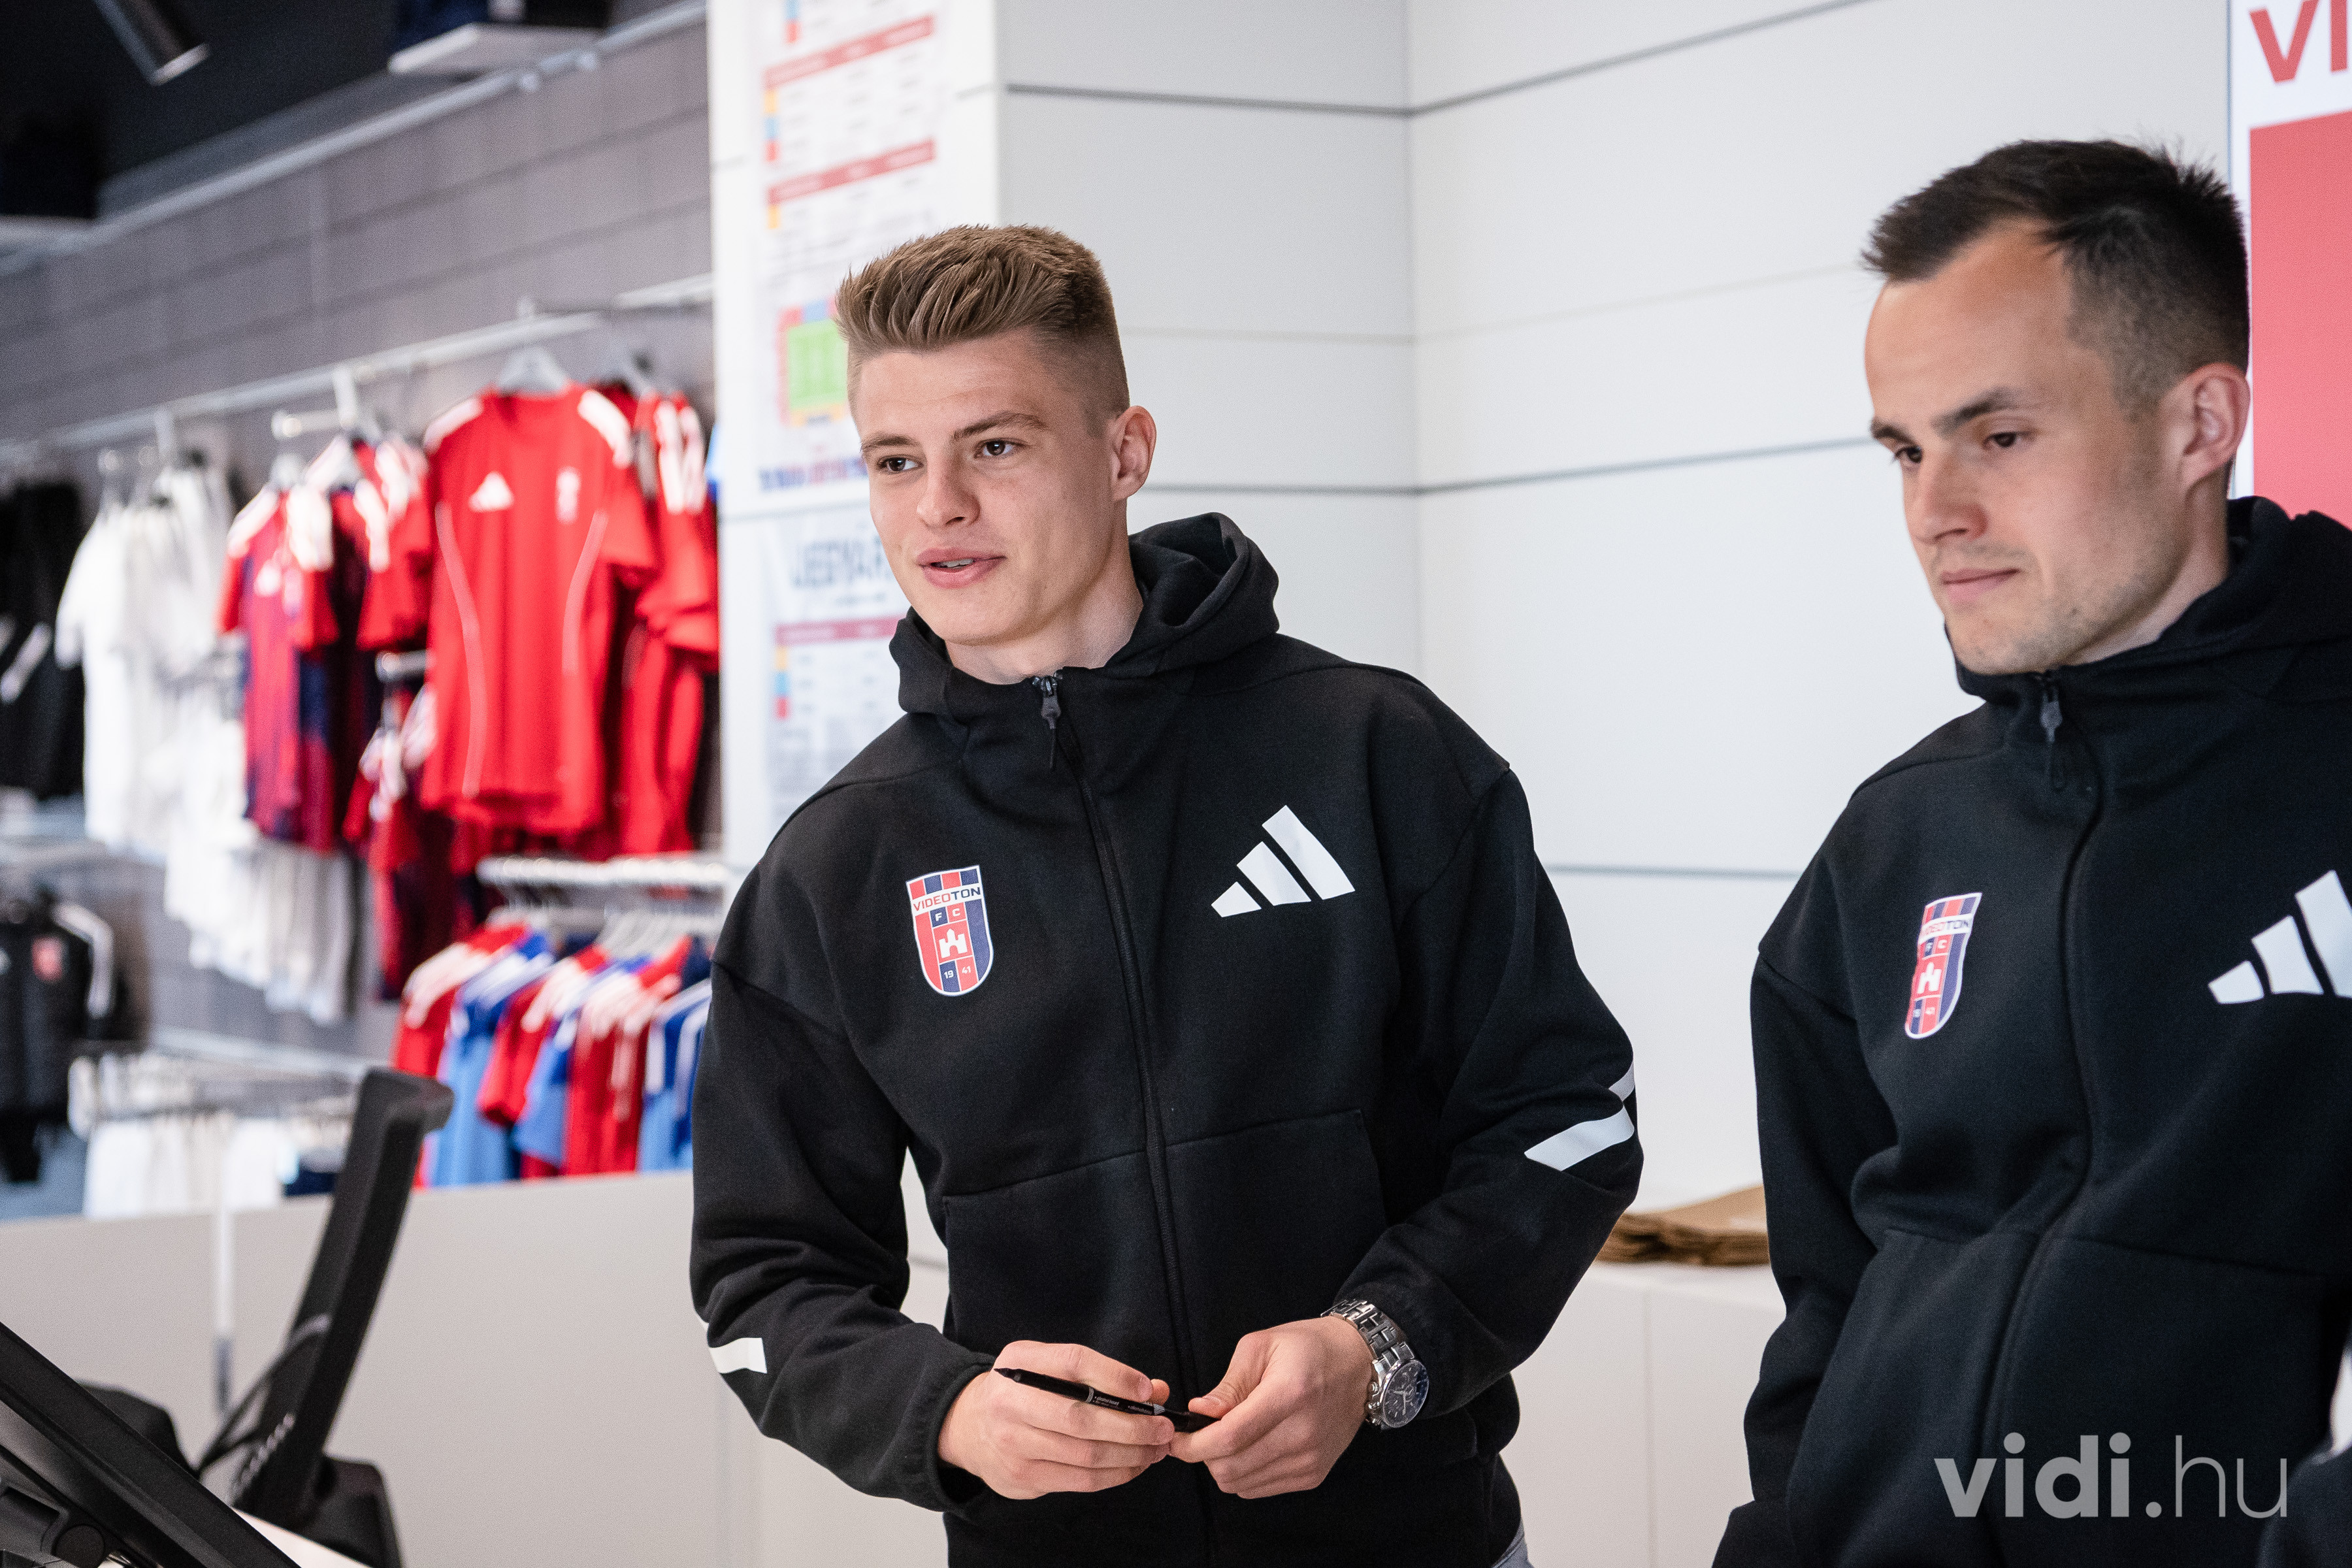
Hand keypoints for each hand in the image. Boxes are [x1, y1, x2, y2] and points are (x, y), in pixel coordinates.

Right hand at [938, 1341, 1173, 1499]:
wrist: (970, 1426)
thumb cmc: (1022, 1391)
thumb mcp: (1048, 1366)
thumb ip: (1100, 1373)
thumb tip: (1155, 1390)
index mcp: (1019, 1361)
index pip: (1073, 1363)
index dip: (1116, 1376)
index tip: (1148, 1391)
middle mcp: (1010, 1402)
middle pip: (1082, 1417)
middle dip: (1132, 1426)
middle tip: (1163, 1428)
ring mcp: (1013, 1443)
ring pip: (1085, 1454)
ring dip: (1131, 1454)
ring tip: (1156, 1448)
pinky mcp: (1022, 1477)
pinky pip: (1080, 1480)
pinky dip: (1115, 1474)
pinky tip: (1134, 1466)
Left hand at [1169, 1316, 1372, 1497]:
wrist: (1360, 1364)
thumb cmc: (1309, 1347)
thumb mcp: (1261, 1346)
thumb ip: (1228, 1385)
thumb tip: (1199, 1413)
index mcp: (1288, 1395)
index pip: (1229, 1438)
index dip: (1193, 1445)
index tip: (1175, 1438)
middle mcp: (1303, 1434)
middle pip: (1232, 1468)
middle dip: (1204, 1455)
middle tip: (1200, 1433)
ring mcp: (1311, 1459)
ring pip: (1242, 1484)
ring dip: (1223, 1466)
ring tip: (1226, 1438)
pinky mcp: (1314, 1474)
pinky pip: (1261, 1489)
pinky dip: (1244, 1474)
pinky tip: (1249, 1448)